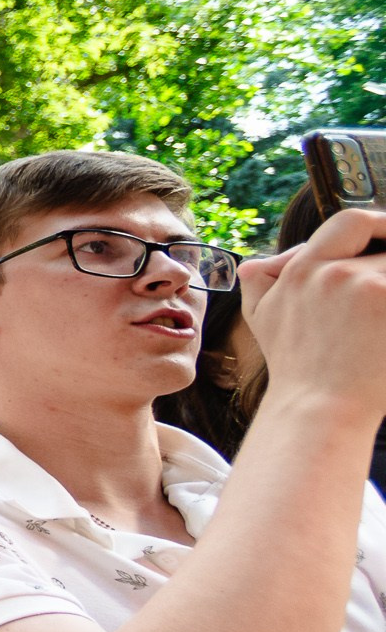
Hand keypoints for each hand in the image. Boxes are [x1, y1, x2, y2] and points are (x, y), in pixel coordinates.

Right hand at [242, 208, 385, 414]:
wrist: (317, 409)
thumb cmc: (296, 367)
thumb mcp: (260, 317)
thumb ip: (260, 279)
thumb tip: (264, 261)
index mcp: (302, 270)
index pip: (349, 223)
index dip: (379, 222)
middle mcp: (333, 273)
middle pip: (384, 249)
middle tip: (385, 286)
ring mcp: (366, 288)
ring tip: (377, 325)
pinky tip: (384, 335)